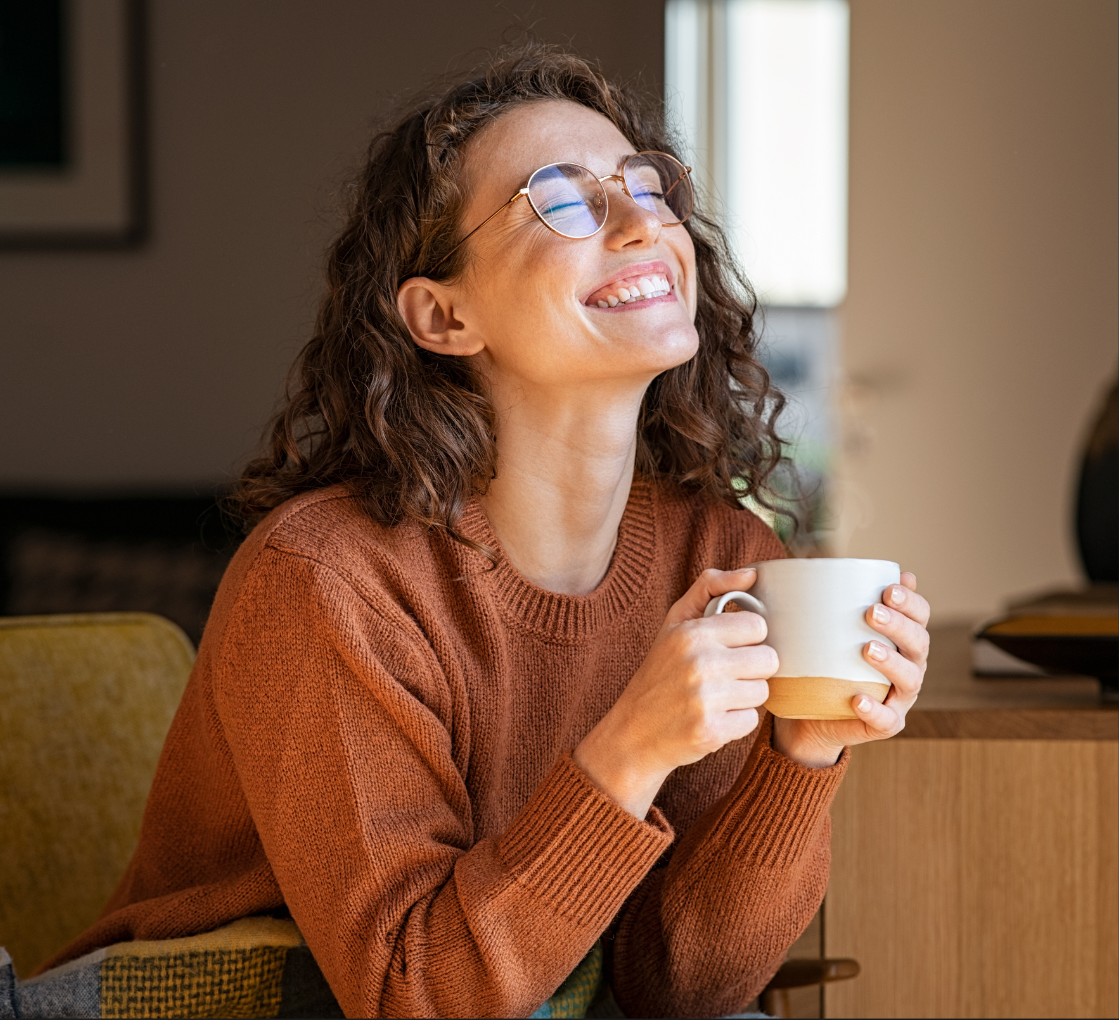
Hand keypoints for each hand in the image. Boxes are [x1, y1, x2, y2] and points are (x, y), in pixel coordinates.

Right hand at [574, 568, 776, 817]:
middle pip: (768, 659)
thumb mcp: (674, 623)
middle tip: (725, 676)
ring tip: (716, 698)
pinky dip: (736, 723)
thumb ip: (710, 588)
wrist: (632, 733)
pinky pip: (751, 721)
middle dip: (751, 669)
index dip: (747, 639)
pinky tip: (712, 718)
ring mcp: (705, 699)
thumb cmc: (659, 673)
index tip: (729, 648)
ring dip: (744, 697)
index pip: (757, 626)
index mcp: (692, 633)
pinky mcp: (711, 731)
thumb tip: (752, 573)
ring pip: (762, 691)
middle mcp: (699, 663)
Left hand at [772, 572, 930, 767]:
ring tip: (867, 649)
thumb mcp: (827, 630)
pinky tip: (858, 699)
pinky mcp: (885, 724)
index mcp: (901, 639)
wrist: (811, 714)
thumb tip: (826, 562)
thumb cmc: (824, 662)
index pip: (920, 616)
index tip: (888, 589)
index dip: (911, 602)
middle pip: (918, 643)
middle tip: (871, 612)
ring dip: (891, 662)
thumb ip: (834, 601)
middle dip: (899, 625)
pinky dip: (875, 709)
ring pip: (910, 679)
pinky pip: (886, 719)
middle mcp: (909, 666)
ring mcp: (899, 697)